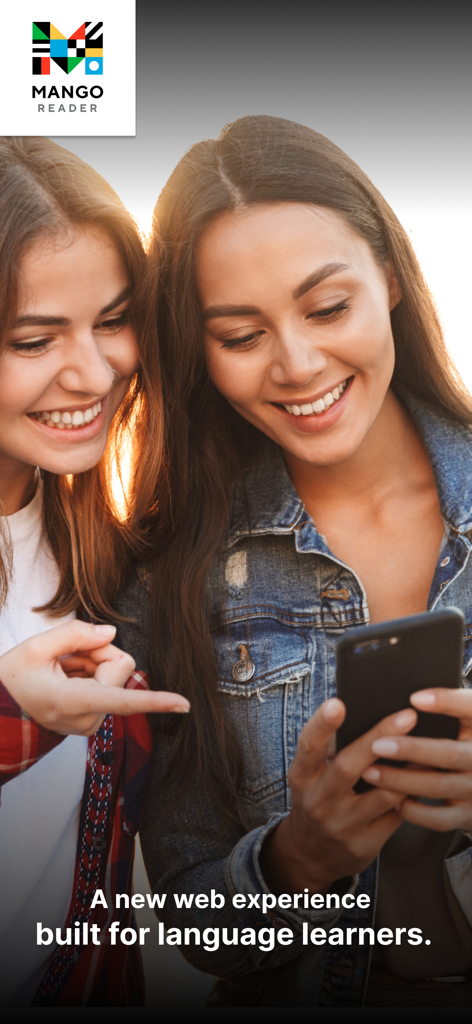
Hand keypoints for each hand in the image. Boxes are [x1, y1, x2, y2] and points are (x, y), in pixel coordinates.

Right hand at [0, 620, 189, 735]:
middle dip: (98, 653)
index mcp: (75, 702)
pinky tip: (65, 678)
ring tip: (60, 670)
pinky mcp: (93, 720)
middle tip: (66, 655)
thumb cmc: (10, 681)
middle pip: (120, 667)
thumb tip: (111, 632)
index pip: (125, 701)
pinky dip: (87, 674)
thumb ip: (75, 635)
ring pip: (113, 674)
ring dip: (89, 664)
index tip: (185, 705)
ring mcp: (91, 722)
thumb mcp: (34, 648)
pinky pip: (105, 684)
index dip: (157, 701)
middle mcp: (89, 718)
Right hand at [260, 698, 416, 894]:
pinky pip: (396, 816)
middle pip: (348, 766)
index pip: (308, 747)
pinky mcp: (364, 844)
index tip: (337, 703)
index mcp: (303, 777)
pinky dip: (411, 795)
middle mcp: (319, 802)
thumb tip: (358, 708)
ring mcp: (342, 826)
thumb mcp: (310, 775)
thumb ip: (328, 748)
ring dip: (407, 770)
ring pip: (381, 794)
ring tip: (428, 746)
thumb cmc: (317, 799)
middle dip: (379, 738)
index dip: (322, 724)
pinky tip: (424, 778)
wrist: (310, 854)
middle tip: (406, 716)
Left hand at [361, 687, 471, 831]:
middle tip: (378, 744)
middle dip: (412, 750)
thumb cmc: (469, 743)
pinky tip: (395, 800)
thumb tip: (414, 698)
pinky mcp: (470, 816)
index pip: (470, 708)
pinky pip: (441, 819)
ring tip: (371, 772)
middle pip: (449, 754)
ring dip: (401, 780)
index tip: (414, 698)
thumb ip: (450, 706)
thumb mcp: (468, 720)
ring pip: (438, 785)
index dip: (445, 702)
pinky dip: (416, 811)